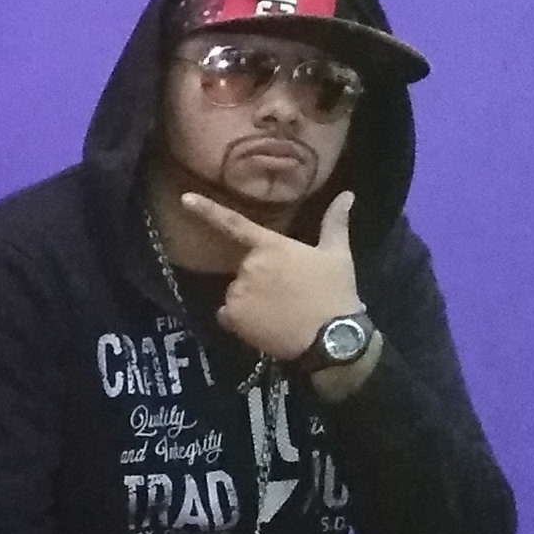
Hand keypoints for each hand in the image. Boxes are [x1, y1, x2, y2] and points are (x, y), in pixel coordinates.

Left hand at [175, 188, 362, 368]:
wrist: (330, 338)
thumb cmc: (335, 292)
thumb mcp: (338, 255)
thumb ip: (335, 222)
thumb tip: (347, 195)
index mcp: (271, 246)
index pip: (234, 223)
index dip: (207, 210)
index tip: (185, 199)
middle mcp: (249, 266)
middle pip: (245, 268)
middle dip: (261, 278)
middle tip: (288, 292)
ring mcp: (238, 292)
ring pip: (237, 292)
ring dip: (250, 300)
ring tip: (280, 311)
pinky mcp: (233, 317)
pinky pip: (228, 315)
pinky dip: (241, 320)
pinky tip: (266, 325)